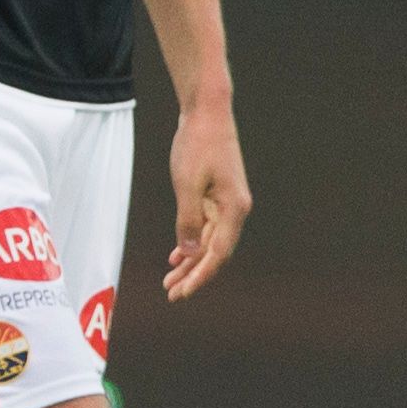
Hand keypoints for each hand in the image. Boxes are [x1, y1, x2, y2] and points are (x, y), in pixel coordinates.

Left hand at [163, 97, 251, 300]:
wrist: (207, 113)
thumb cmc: (198, 145)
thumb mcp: (187, 184)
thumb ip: (189, 221)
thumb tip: (191, 253)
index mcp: (234, 209)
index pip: (218, 253)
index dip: (199, 277)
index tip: (181, 293)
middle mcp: (235, 210)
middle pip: (215, 252)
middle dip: (194, 275)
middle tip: (172, 294)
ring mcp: (227, 203)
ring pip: (209, 242)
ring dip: (191, 262)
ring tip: (171, 280)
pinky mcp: (218, 196)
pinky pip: (206, 227)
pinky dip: (192, 242)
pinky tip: (177, 256)